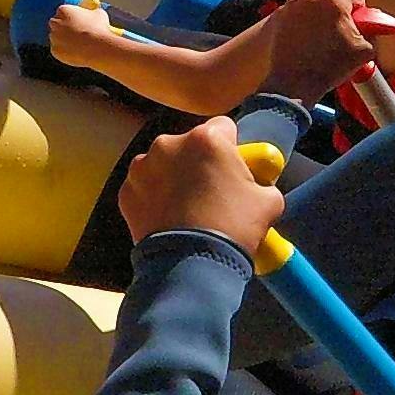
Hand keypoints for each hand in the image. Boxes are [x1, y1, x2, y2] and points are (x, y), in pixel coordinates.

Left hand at [47, 0, 117, 67]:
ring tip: (79, 45)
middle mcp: (55, 22)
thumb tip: (93, 12)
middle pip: (56, 24)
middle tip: (74, 33)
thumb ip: (92, 12)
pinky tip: (77, 52)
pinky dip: (66, 52)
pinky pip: (59, 51)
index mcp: (64, 10)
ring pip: (57, 38)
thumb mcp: (99, 14)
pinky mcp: (54, 50)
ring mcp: (53, 37)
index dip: (70, 17)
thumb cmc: (99, 28)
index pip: (62, 12)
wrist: (97, 47)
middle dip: (63, 28)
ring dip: (64, 40)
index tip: (75, 21)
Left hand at [117, 114, 285, 256]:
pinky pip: (145, 187)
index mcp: (206, 139)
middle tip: (212, 192)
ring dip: (175, 177)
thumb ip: (261, 181)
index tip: (234, 167)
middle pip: (190, 145)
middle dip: (200, 162)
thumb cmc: (232, 228)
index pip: (224, 128)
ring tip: (188, 208)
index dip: (232, 147)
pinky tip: (169, 218)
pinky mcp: (125, 191)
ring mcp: (142, 167)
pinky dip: (155, 197)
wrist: (189, 266)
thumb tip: (257, 183)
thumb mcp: (268, 201)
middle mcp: (168, 144)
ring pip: (165, 164)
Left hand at [270, 0, 378, 106]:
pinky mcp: (276, 18)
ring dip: (318, 19)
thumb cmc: (329, 67)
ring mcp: (290, 6)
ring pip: (312, 7)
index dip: (360, 13)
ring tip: (320, 42)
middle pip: (332, 1)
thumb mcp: (365, 51)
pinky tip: (305, 43)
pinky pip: (295, 16)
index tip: (358, 24)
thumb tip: (376, 28)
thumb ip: (373, 33)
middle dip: (337, 15)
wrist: (295, 83)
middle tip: (339, 36)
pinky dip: (300, 25)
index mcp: (334, 0)